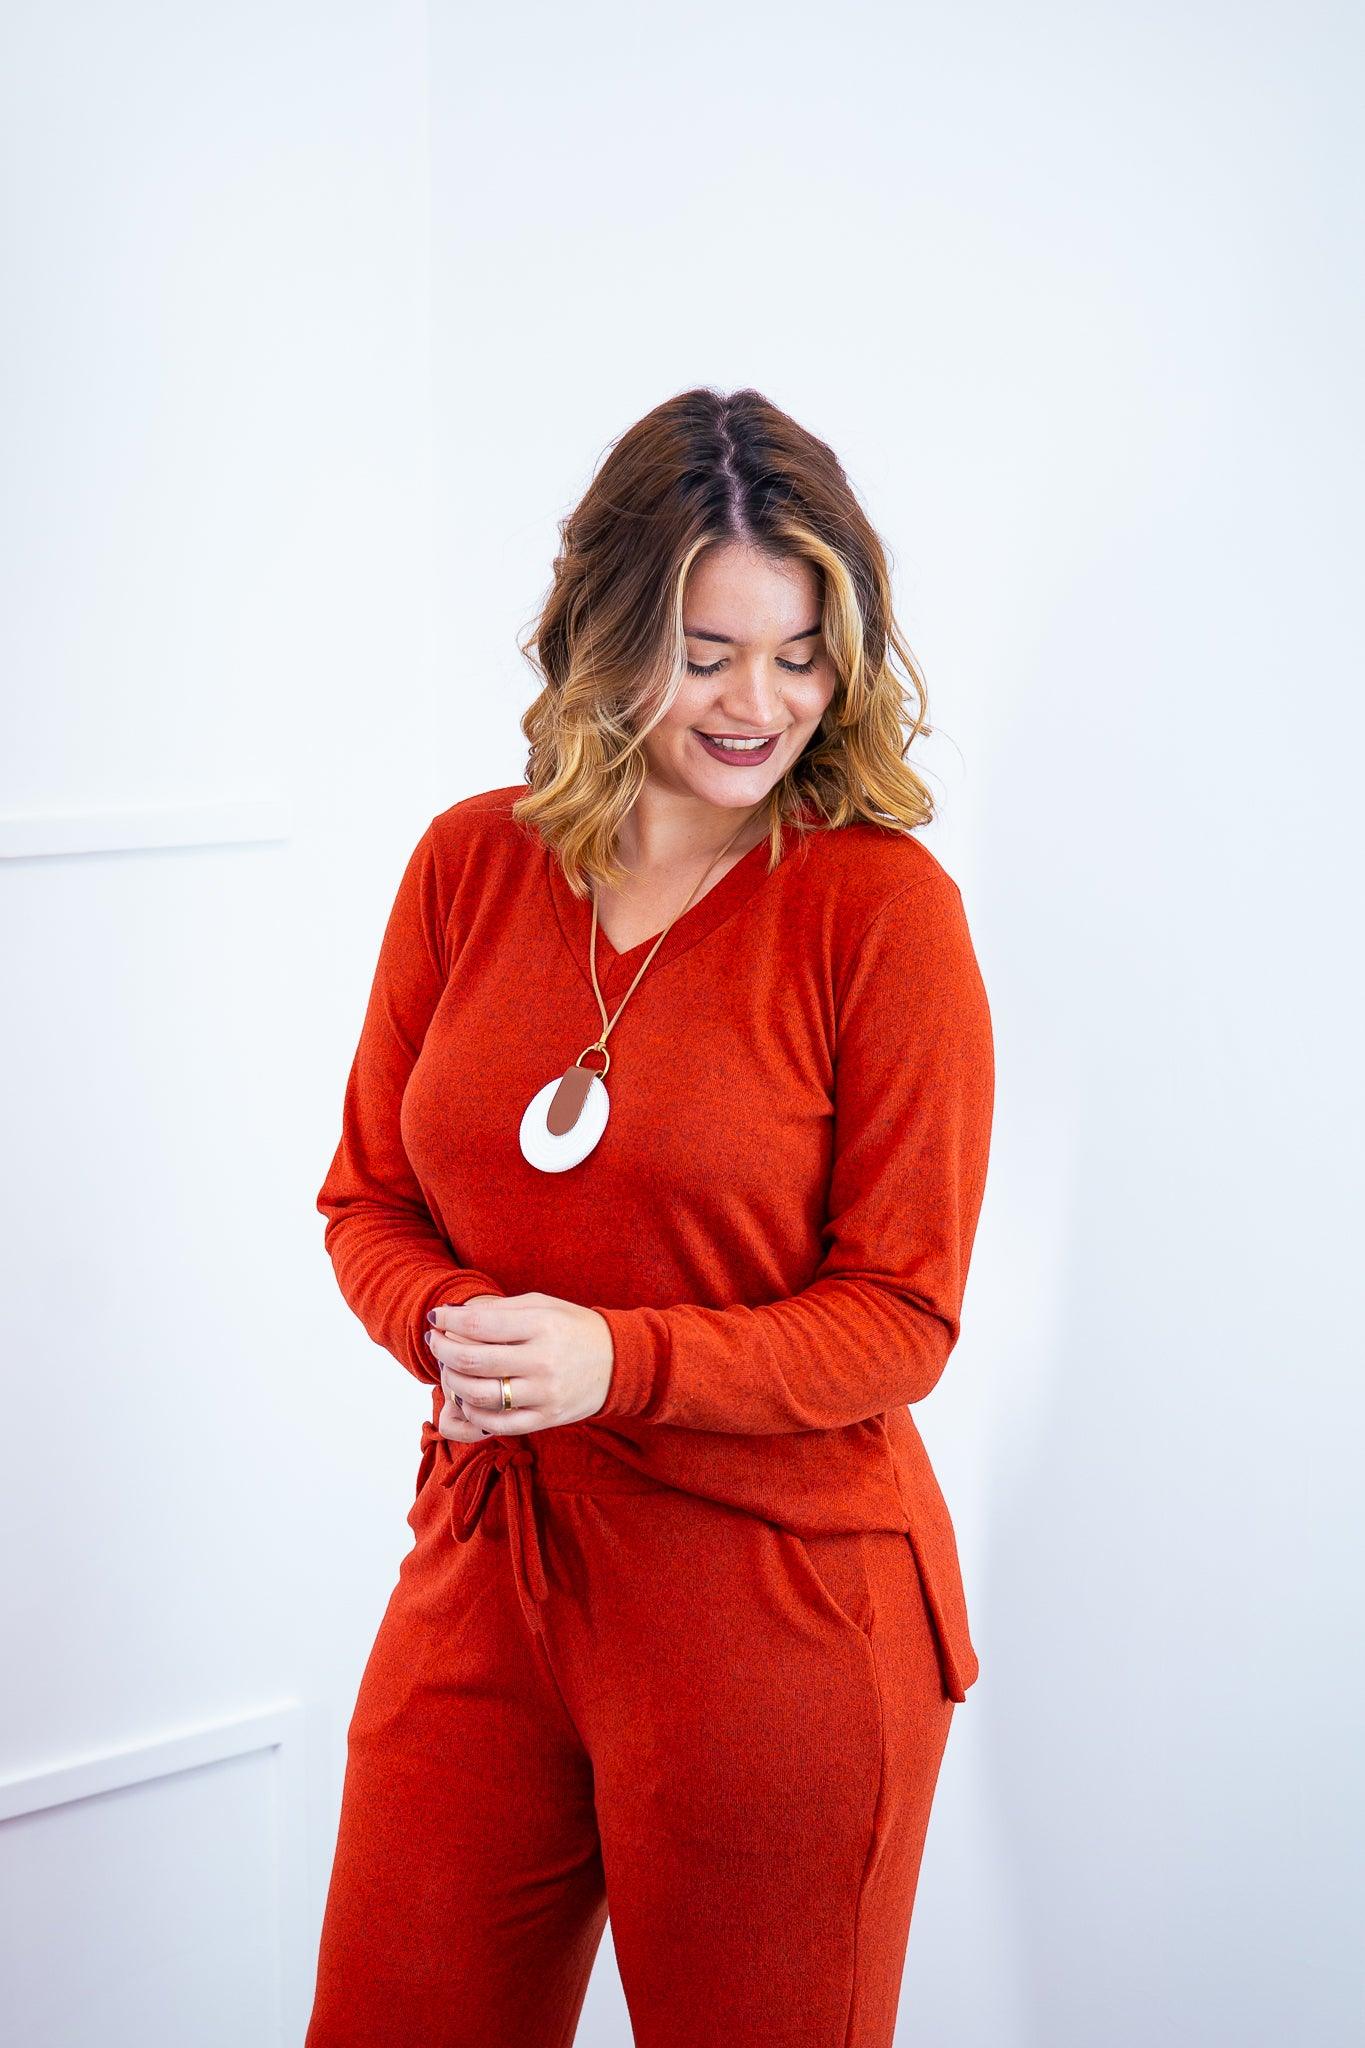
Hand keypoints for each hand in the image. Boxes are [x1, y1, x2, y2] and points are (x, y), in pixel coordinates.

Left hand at [425, 1292, 614, 1438]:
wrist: (617, 1362)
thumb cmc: (572, 1328)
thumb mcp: (542, 1305)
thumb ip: (500, 1310)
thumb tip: (454, 1315)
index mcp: (541, 1325)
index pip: (480, 1324)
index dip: (449, 1321)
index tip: (437, 1318)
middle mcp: (543, 1360)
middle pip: (473, 1360)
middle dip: (443, 1350)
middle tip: (436, 1342)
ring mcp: (544, 1393)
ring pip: (480, 1394)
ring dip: (453, 1382)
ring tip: (449, 1370)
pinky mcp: (546, 1418)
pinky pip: (497, 1424)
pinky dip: (473, 1412)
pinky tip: (468, 1398)